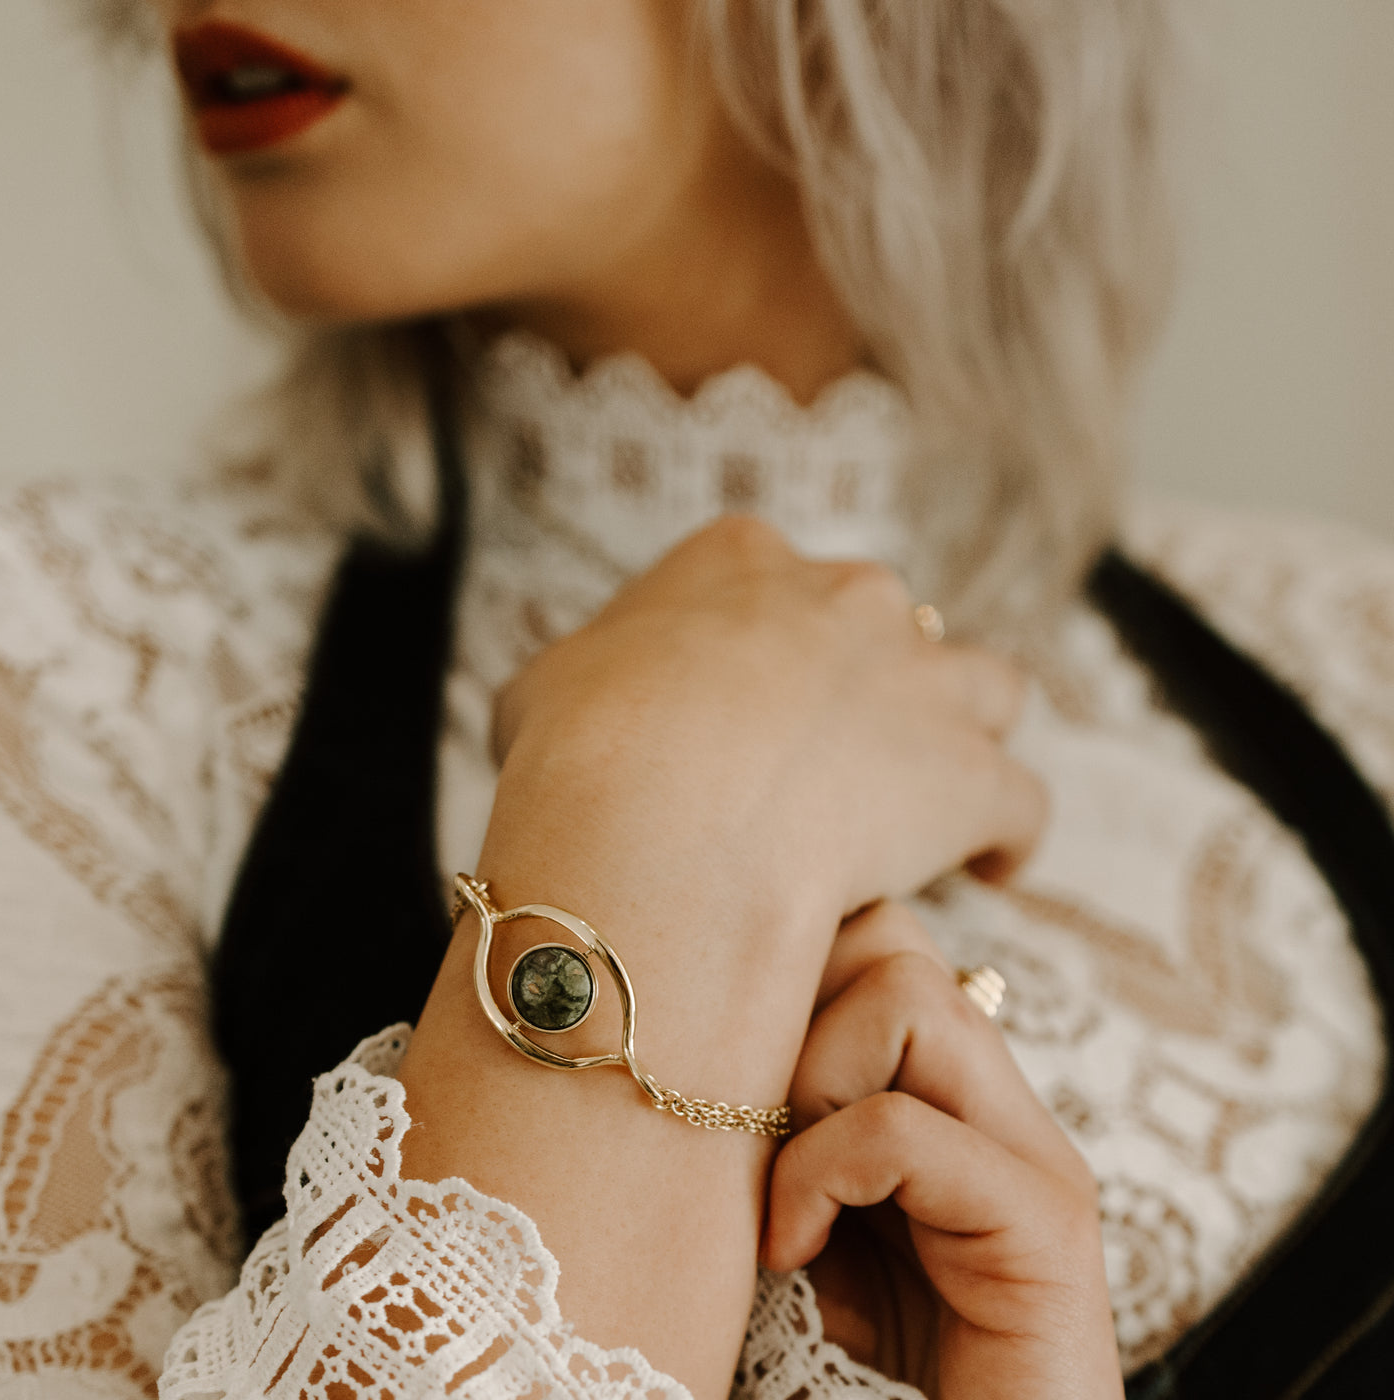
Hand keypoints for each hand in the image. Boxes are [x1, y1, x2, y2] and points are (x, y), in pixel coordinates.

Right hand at [487, 516, 1044, 945]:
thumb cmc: (583, 743)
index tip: (752, 705)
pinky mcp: (968, 774)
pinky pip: (1021, 800)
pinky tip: (987, 867)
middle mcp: (848, 600)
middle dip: (871, 683)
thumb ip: (587, 676)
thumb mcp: (545, 683)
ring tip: (931, 796)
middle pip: (889, 626)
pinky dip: (1007, 834)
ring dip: (963, 735)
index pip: (775, 583)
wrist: (656, 810)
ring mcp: (919, 681)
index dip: (767, 649)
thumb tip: (585, 703)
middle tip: (833, 757)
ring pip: (985, 689)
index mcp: (742, 562)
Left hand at [762, 901, 1121, 1399]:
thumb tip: (695, 1038)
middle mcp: (1004, 1099)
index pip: (878, 934)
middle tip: (760, 1123)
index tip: (732, 1073)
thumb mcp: (811, 1218)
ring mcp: (1034, 1153)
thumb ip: (789, 1129)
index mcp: (954, 1092)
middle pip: (890, 937)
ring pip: (908, 993)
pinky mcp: (1042, 1223)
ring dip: (811, 1084)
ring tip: (784, 1187)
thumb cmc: (868, 1366)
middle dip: (798, 1013)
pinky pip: (898, 1127)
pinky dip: (818, 1176)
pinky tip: (792, 1250)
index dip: (789, 974)